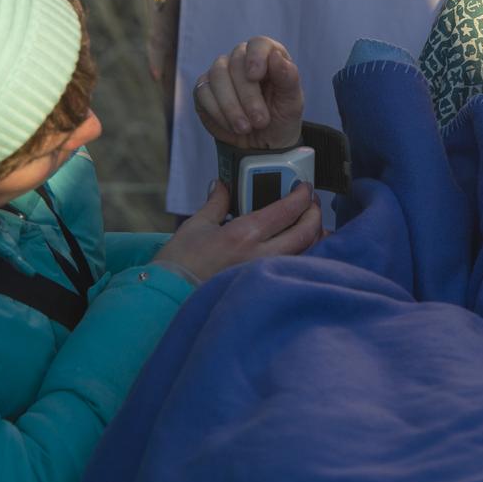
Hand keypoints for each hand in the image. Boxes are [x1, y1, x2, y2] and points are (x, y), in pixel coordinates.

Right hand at [153, 181, 320, 282]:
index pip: (287, 211)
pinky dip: (304, 255)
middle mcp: (259, 255)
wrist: (167, 295)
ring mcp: (263, 273)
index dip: (302, 196)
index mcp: (244, 235)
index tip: (305, 188)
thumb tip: (222, 185)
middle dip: (315, 214)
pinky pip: (293, 267)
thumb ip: (216, 203)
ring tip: (313, 225)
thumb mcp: (196, 226)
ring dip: (315, 236)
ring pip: (305, 253)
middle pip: (305, 233)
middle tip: (312, 203)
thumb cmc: (179, 263)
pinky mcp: (261, 286)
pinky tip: (302, 249)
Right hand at [193, 36, 302, 148]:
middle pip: (236, 63)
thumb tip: (276, 56)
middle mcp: (242, 59)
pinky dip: (217, 112)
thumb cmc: (281, 117)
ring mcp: (221, 73)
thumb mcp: (292, 102)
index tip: (256, 76)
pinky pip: (203, 92)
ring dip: (231, 106)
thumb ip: (288, 78)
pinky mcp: (204, 89)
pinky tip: (232, 127)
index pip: (258, 44)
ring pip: (217, 76)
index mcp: (268, 56)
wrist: (264, 143)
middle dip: (247, 96)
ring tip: (245, 128)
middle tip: (260, 121)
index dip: (256, 57)